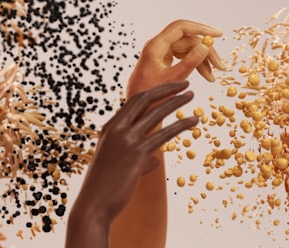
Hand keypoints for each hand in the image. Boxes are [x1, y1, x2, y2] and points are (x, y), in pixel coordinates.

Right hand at [66, 81, 197, 247]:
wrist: (94, 204)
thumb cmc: (105, 186)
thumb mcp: (119, 165)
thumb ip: (139, 158)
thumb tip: (156, 159)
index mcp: (110, 127)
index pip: (134, 102)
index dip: (154, 93)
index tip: (170, 88)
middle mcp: (117, 128)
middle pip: (144, 100)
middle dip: (166, 90)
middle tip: (185, 85)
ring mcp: (126, 140)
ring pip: (155, 113)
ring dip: (176, 102)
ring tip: (192, 96)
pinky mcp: (137, 154)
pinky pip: (164, 135)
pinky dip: (181, 125)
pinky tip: (194, 121)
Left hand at [128, 20, 224, 96]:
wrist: (138, 108)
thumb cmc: (150, 95)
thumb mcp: (173, 80)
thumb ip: (190, 62)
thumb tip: (206, 46)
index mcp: (155, 46)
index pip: (180, 28)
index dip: (200, 28)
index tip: (218, 34)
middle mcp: (157, 45)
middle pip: (187, 39)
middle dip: (206, 51)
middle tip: (221, 67)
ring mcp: (161, 51)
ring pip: (188, 48)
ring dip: (202, 60)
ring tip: (212, 77)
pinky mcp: (164, 58)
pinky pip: (184, 55)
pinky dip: (195, 63)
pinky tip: (206, 75)